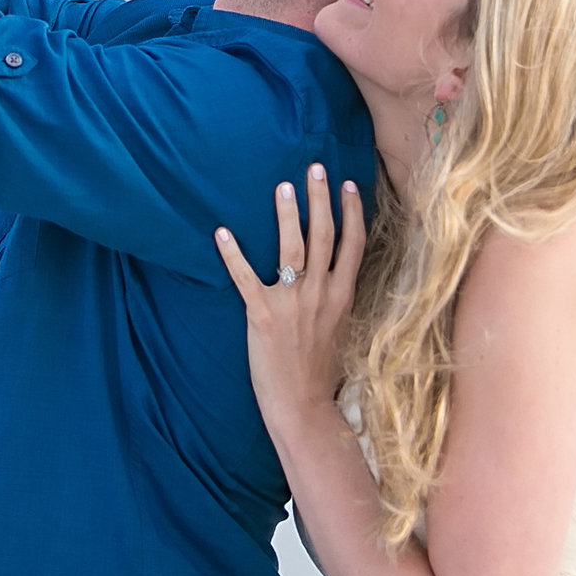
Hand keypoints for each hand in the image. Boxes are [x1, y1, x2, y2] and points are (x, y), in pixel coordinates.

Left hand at [215, 164, 365, 432]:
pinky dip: (233, 254)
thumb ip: (336, 298)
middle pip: (325, 235)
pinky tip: (222, 232)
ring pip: (293, 247)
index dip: (352, 212)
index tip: (349, 186)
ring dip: (288, 213)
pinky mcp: (262, 315)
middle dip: (320, 199)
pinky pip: (245, 277)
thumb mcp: (340, 329)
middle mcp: (321, 294)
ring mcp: (293, 303)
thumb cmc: (320, 372)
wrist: (302, 407)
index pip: (353, 245)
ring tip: (283, 186)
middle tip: (316, 168)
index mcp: (342, 297)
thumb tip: (333, 272)